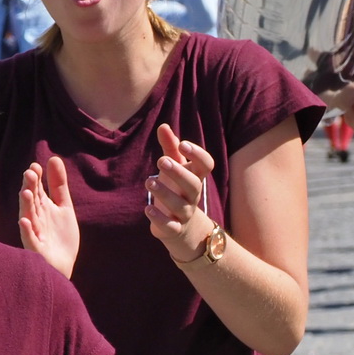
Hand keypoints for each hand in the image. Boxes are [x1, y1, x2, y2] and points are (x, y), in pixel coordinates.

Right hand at [18, 157, 78, 277]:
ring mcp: (35, 234)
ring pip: (28, 218)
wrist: (63, 265)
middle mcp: (36, 219)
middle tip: (29, 174)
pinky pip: (30, 240)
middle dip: (30, 188)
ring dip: (26, 206)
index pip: (36, 190)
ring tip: (26, 193)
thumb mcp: (64, 207)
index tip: (35, 166)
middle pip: (31, 202)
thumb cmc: (60, 236)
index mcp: (42, 208)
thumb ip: (58, 184)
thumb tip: (53, 158)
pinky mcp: (37, 250)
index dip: (36, 179)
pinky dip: (27, 231)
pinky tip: (25, 221)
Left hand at [145, 124, 215, 261]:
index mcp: (195, 177)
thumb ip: (170, 147)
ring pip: (180, 205)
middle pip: (193, 184)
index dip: (198, 154)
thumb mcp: (175, 167)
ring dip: (164, 193)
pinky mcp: (174, 229)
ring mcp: (185, 213)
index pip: (207, 165)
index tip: (183, 144)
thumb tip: (163, 125)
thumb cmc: (177, 188)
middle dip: (178, 172)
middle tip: (161, 160)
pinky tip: (147, 208)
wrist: (183, 228)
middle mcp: (193, 195)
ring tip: (149, 181)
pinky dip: (159, 218)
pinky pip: (171, 226)